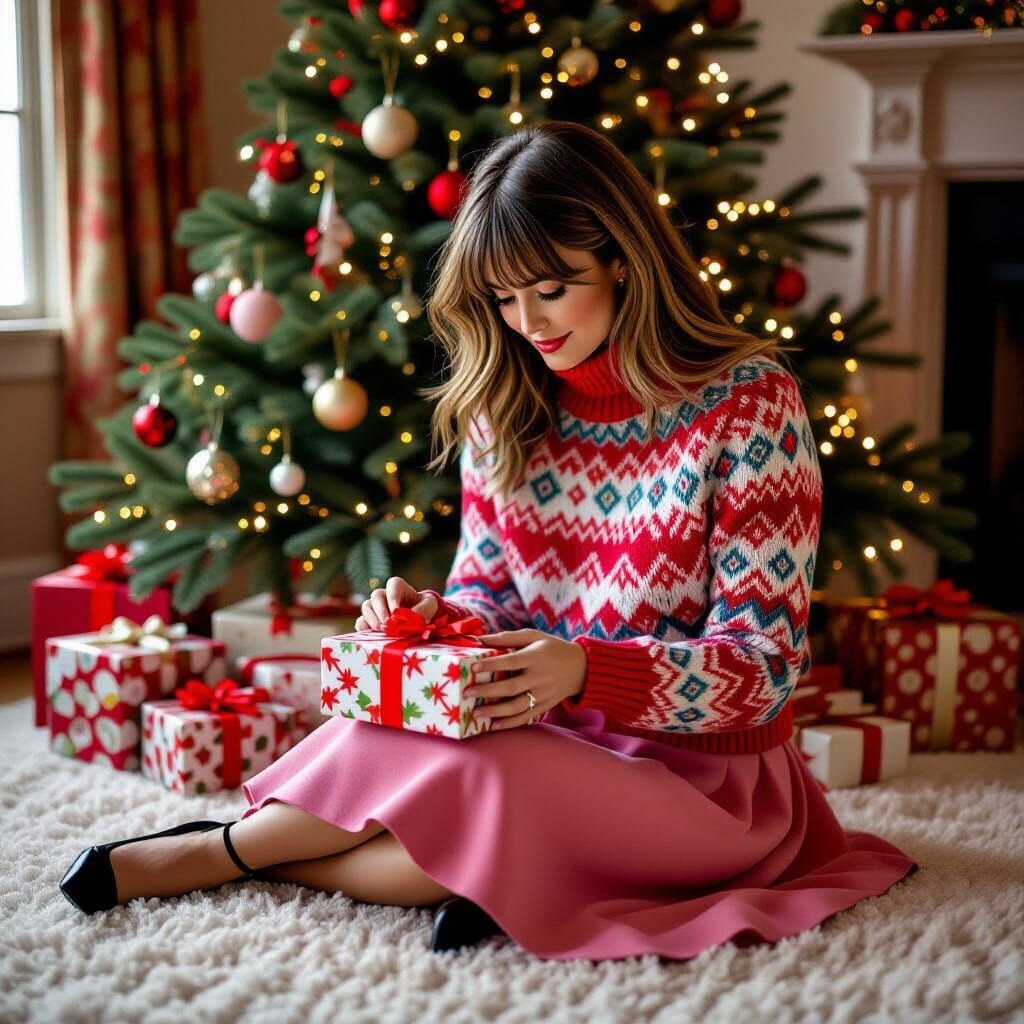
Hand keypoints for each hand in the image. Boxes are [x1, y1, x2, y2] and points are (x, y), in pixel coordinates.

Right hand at [354, 577, 438, 630]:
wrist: (419, 620)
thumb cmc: (424, 608)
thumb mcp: (430, 606)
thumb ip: (425, 609)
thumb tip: (413, 617)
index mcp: (399, 587)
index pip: (393, 584)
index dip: (392, 596)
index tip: (396, 611)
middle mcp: (385, 595)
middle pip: (376, 595)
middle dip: (381, 610)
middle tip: (387, 624)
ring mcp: (375, 608)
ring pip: (366, 607)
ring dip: (372, 619)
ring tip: (382, 630)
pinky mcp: (370, 621)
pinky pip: (360, 621)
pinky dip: (363, 628)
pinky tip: (371, 635)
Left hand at [464, 629, 586, 731]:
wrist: (581, 667)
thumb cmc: (552, 648)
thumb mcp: (534, 636)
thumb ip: (508, 637)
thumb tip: (480, 639)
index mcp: (536, 657)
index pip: (511, 661)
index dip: (492, 664)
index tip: (474, 667)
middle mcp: (540, 677)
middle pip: (511, 687)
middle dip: (488, 691)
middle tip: (467, 693)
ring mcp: (543, 694)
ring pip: (517, 706)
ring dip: (495, 711)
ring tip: (476, 713)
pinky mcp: (545, 706)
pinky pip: (526, 716)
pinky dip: (510, 723)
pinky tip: (494, 725)